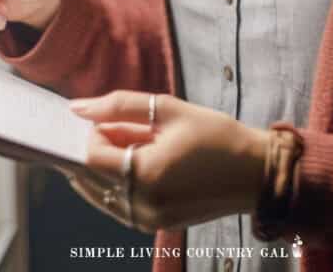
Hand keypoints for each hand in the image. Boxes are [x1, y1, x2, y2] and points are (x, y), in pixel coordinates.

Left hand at [64, 91, 267, 231]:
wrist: (255, 172)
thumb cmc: (215, 135)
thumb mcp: (168, 109)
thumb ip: (119, 106)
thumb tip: (77, 108)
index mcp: (145, 175)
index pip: (92, 157)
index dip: (94, 134)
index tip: (112, 119)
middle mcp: (141, 205)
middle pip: (91, 179)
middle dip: (96, 151)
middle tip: (116, 129)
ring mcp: (148, 221)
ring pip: (101, 195)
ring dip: (104, 169)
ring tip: (128, 144)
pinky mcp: (155, 226)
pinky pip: (119, 206)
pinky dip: (116, 185)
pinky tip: (133, 163)